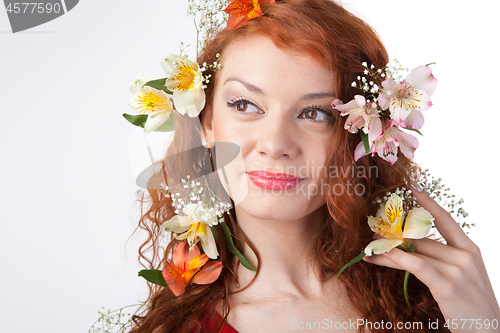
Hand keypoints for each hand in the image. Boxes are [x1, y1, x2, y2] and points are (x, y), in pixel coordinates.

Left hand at [363, 182, 499, 331]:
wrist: (488, 332)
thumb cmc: (471, 306)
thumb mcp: (461, 277)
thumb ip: (442, 260)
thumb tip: (411, 248)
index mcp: (470, 250)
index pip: (446, 219)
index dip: (428, 202)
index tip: (412, 186)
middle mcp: (465, 255)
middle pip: (421, 239)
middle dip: (394, 236)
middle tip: (372, 233)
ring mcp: (458, 269)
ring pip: (414, 251)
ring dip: (387, 250)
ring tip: (369, 248)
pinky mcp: (447, 285)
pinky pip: (416, 265)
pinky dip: (395, 259)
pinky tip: (379, 257)